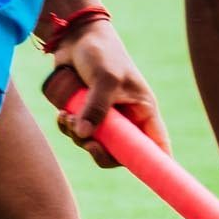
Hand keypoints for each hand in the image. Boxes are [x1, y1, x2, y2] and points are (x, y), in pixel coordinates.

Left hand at [41, 21, 170, 166]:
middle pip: (120, 155)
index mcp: (143, 111)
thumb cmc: (101, 52)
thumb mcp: (106, 78)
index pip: (157, 146)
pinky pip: (77, 134)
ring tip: (66, 116)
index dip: (156, 165)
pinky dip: (68, 129)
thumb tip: (84, 135)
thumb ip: (97, 107)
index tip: (150, 180)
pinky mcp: (85, 113)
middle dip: (100, 152)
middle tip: (87, 143)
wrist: (75, 37)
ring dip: (77, 137)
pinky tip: (61, 114)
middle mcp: (127, 118)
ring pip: (94, 145)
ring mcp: (105, 117)